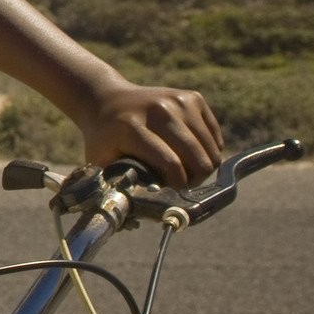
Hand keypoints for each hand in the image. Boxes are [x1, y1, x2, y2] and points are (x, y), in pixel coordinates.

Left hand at [74, 78, 222, 188]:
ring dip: (202, 167)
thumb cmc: (103, 137)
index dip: (178, 186)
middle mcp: (158, 110)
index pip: (171, 164)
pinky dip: (208, 150)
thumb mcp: (99, 162)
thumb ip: (115, 187)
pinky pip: (214, 136)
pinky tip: (190, 153)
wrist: (105, 99)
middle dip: (194, 180)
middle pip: (198, 158)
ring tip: (185, 171)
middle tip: (181, 185)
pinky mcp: (192, 97)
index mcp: (132, 127)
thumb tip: (132, 216)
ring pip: (211, 149)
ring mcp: (178, 101)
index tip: (173, 195)